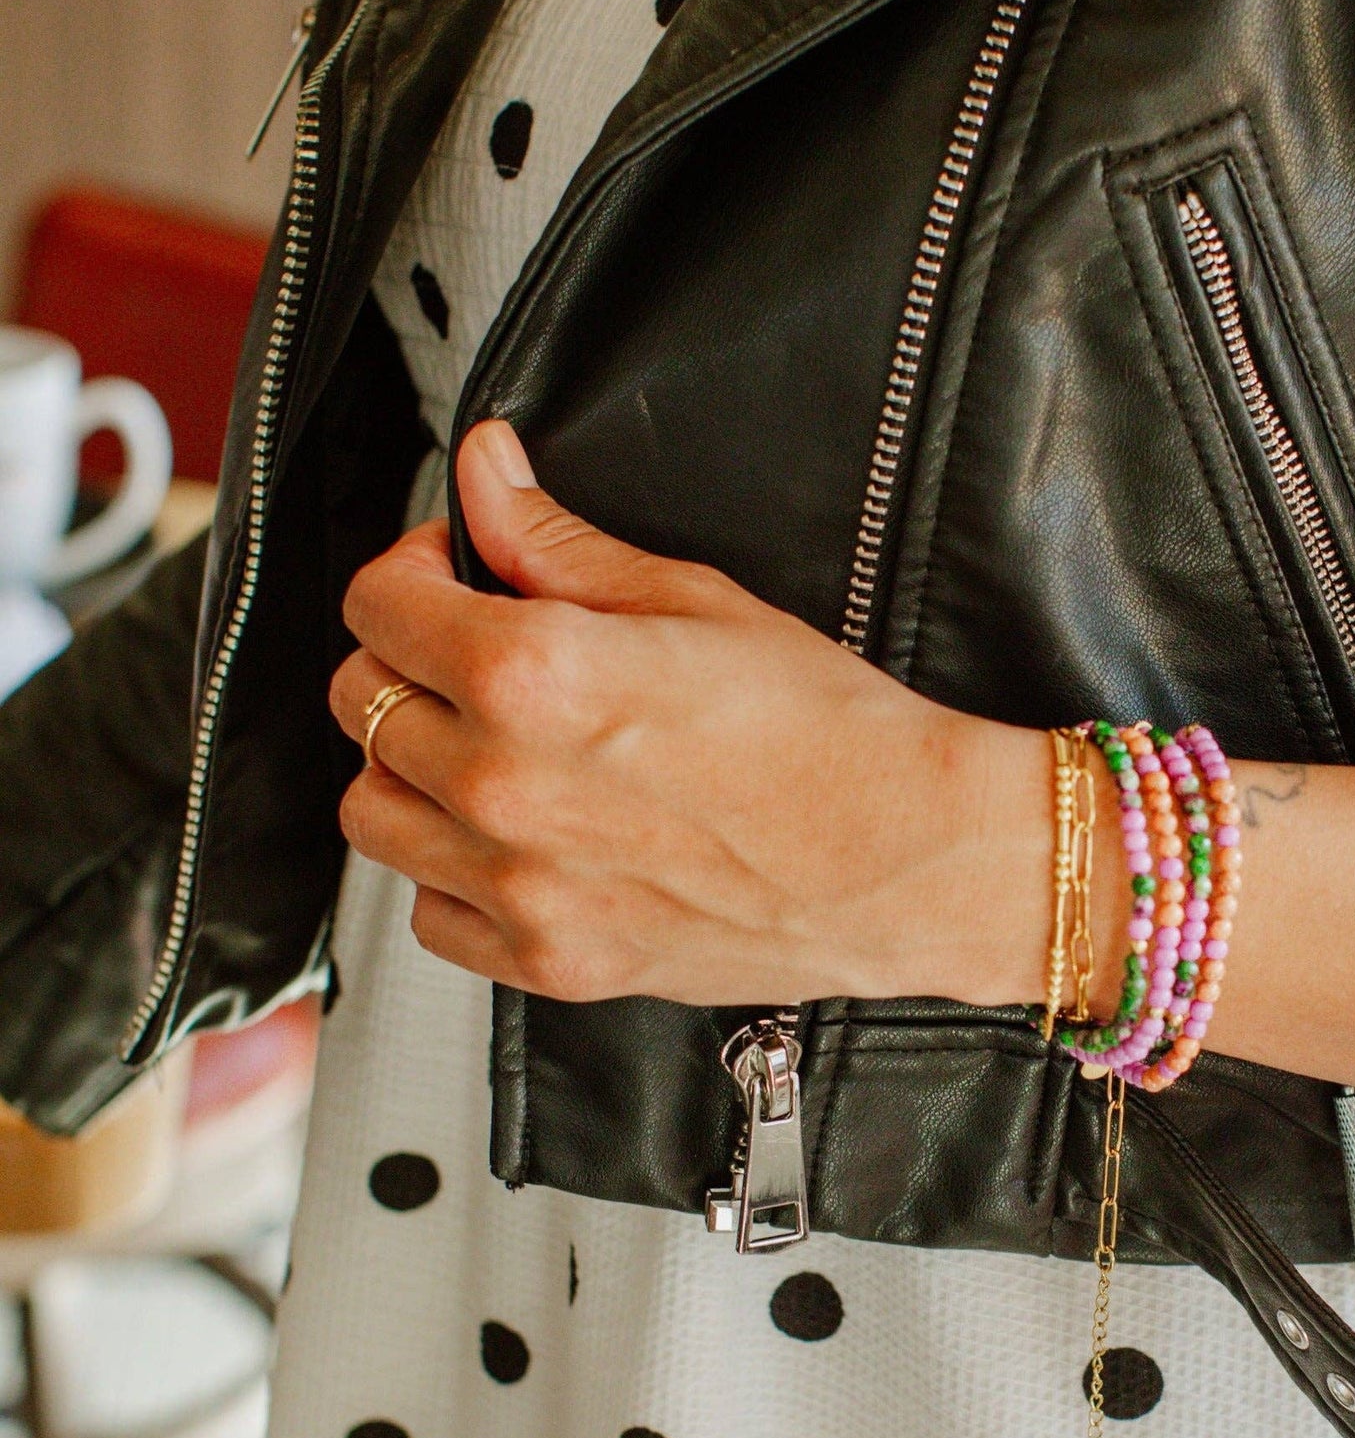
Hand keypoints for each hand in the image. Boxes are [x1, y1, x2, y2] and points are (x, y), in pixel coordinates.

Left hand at [328, 421, 1047, 1006]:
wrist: (912, 858)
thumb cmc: (831, 731)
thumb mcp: (697, 602)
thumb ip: (560, 542)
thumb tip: (485, 476)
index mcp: (535, 675)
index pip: (379, 603)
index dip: (413, 567)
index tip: (453, 570)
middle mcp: (504, 786)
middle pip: (361, 701)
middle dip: (408, 655)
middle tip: (479, 648)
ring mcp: (521, 887)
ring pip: (371, 811)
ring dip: (410, 764)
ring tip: (489, 745)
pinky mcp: (551, 961)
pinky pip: (429, 911)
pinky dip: (450, 869)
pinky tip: (516, 836)